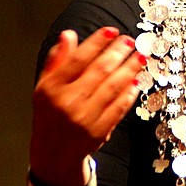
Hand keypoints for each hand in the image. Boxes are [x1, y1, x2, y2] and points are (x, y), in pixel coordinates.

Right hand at [29, 26, 144, 185]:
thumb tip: (69, 35)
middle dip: (118, 53)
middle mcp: (66, 103)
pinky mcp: (99, 132)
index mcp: (51, 88)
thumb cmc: (51, 113)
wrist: (53, 154)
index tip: (111, 31)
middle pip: (98, 71)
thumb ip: (57, 60)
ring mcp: (84, 118)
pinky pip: (119, 108)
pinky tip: (137, 80)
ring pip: (112, 88)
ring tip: (140, 57)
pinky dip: (129, 93)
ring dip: (129, 69)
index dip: (96, 42)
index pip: (77, 60)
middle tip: (130, 41)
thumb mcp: (45, 86)